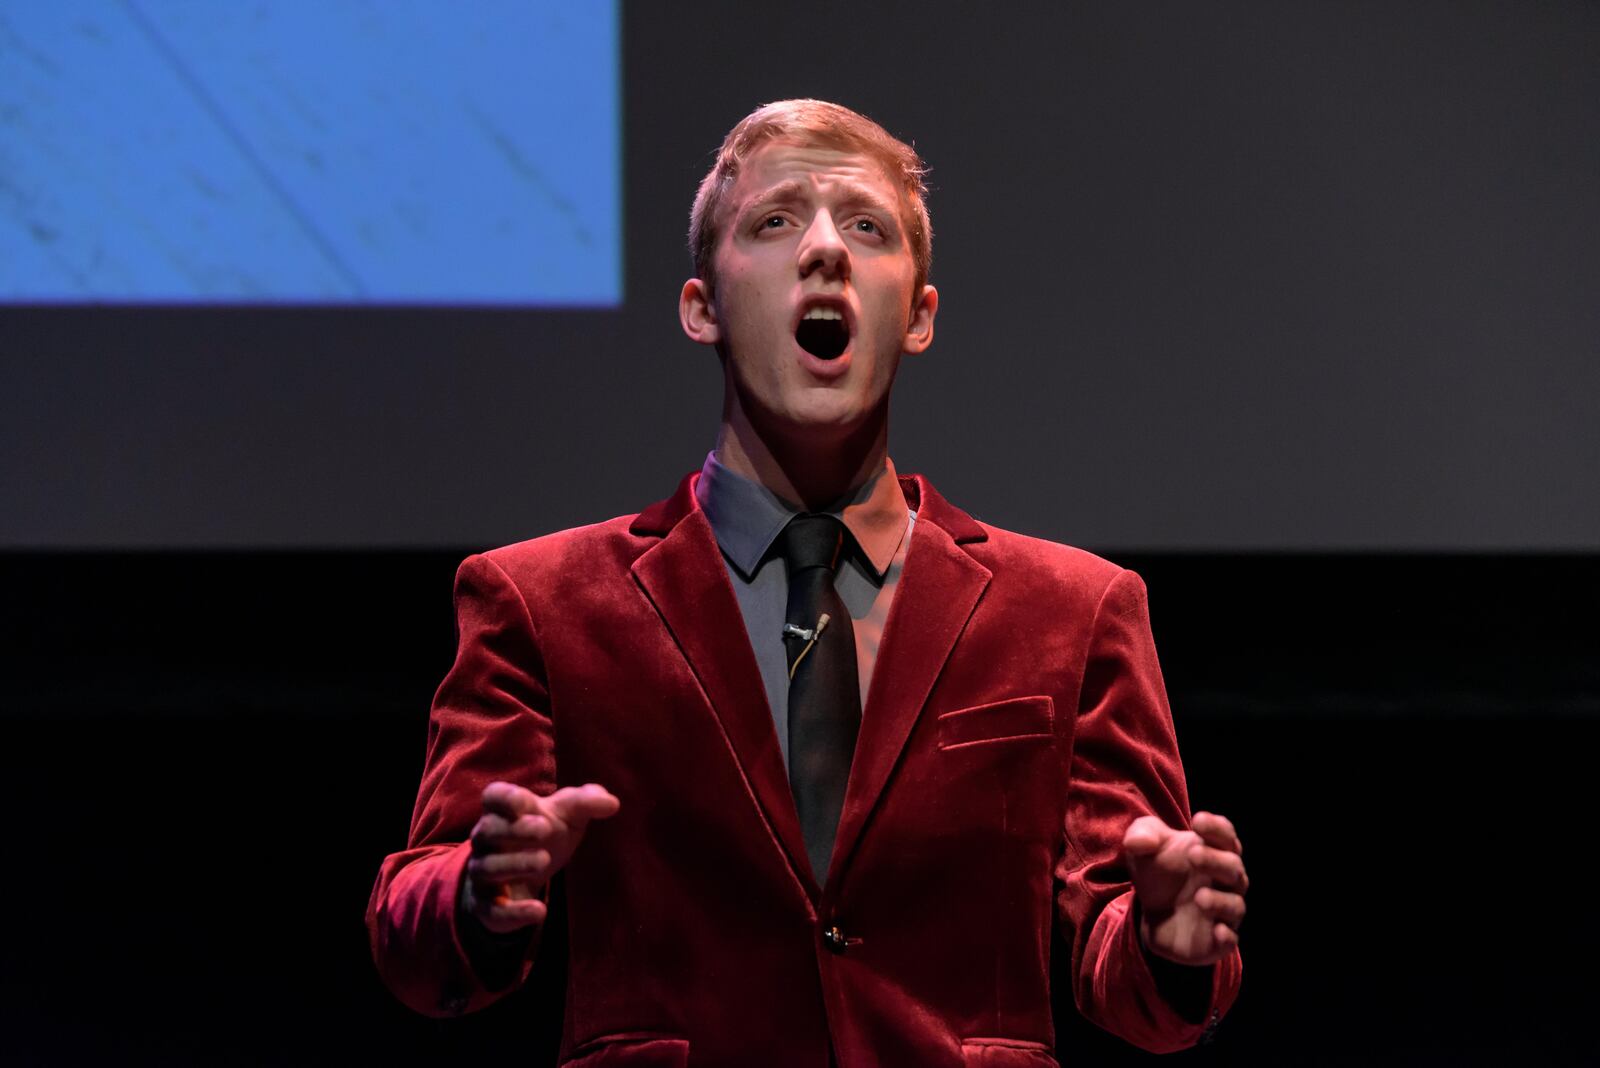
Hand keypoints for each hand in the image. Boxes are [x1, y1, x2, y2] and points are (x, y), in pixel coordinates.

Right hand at [462, 781, 620, 933]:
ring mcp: (483, 873)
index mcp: (504, 812)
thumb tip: (612, 803)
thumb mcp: (568, 816)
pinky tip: (540, 911)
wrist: (524, 879)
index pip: (493, 797)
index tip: (527, 800)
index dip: (505, 797)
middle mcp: (486, 841)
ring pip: (487, 868)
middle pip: (487, 831)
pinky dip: (514, 912)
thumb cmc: (546, 835)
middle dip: (514, 829)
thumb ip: (587, 803)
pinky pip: (493, 910)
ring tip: (544, 860)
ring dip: (515, 864)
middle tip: (545, 829)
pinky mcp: (487, 906)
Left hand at [1122, 811, 1246, 966]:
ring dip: (1220, 901)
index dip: (1216, 828)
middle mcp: (1225, 881)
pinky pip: (1230, 939)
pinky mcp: (1217, 940)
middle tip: (1193, 854)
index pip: (1226, 835)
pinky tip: (1216, 931)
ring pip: (1235, 905)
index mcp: (1213, 851)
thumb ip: (1141, 835)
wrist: (1153, 915)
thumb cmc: (1158, 872)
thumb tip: (1140, 842)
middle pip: (1233, 868)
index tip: (1197, 821)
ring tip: (1198, 897)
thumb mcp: (1143, 848)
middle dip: (1216, 861)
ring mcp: (1224, 911)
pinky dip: (1227, 936)